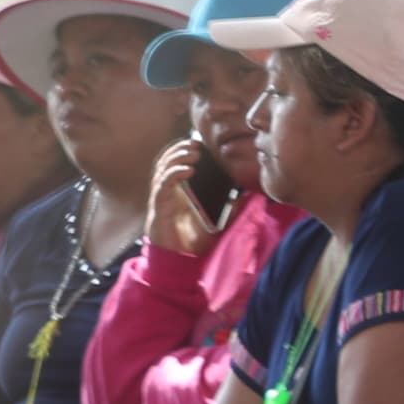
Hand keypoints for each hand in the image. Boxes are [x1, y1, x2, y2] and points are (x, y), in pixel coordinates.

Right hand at [145, 139, 220, 260]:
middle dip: (179, 149)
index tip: (199, 144)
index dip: (182, 150)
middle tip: (196, 144)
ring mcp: (161, 198)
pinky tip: (188, 170)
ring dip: (177, 158)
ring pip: (163, 169)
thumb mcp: (217, 221)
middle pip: (166, 161)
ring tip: (193, 152)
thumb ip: (229, 208)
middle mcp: (166, 191)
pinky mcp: (159, 207)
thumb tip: (244, 196)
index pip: (175, 163)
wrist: (181, 259)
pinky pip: (163, 186)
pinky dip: (174, 175)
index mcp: (177, 190)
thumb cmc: (194, 239)